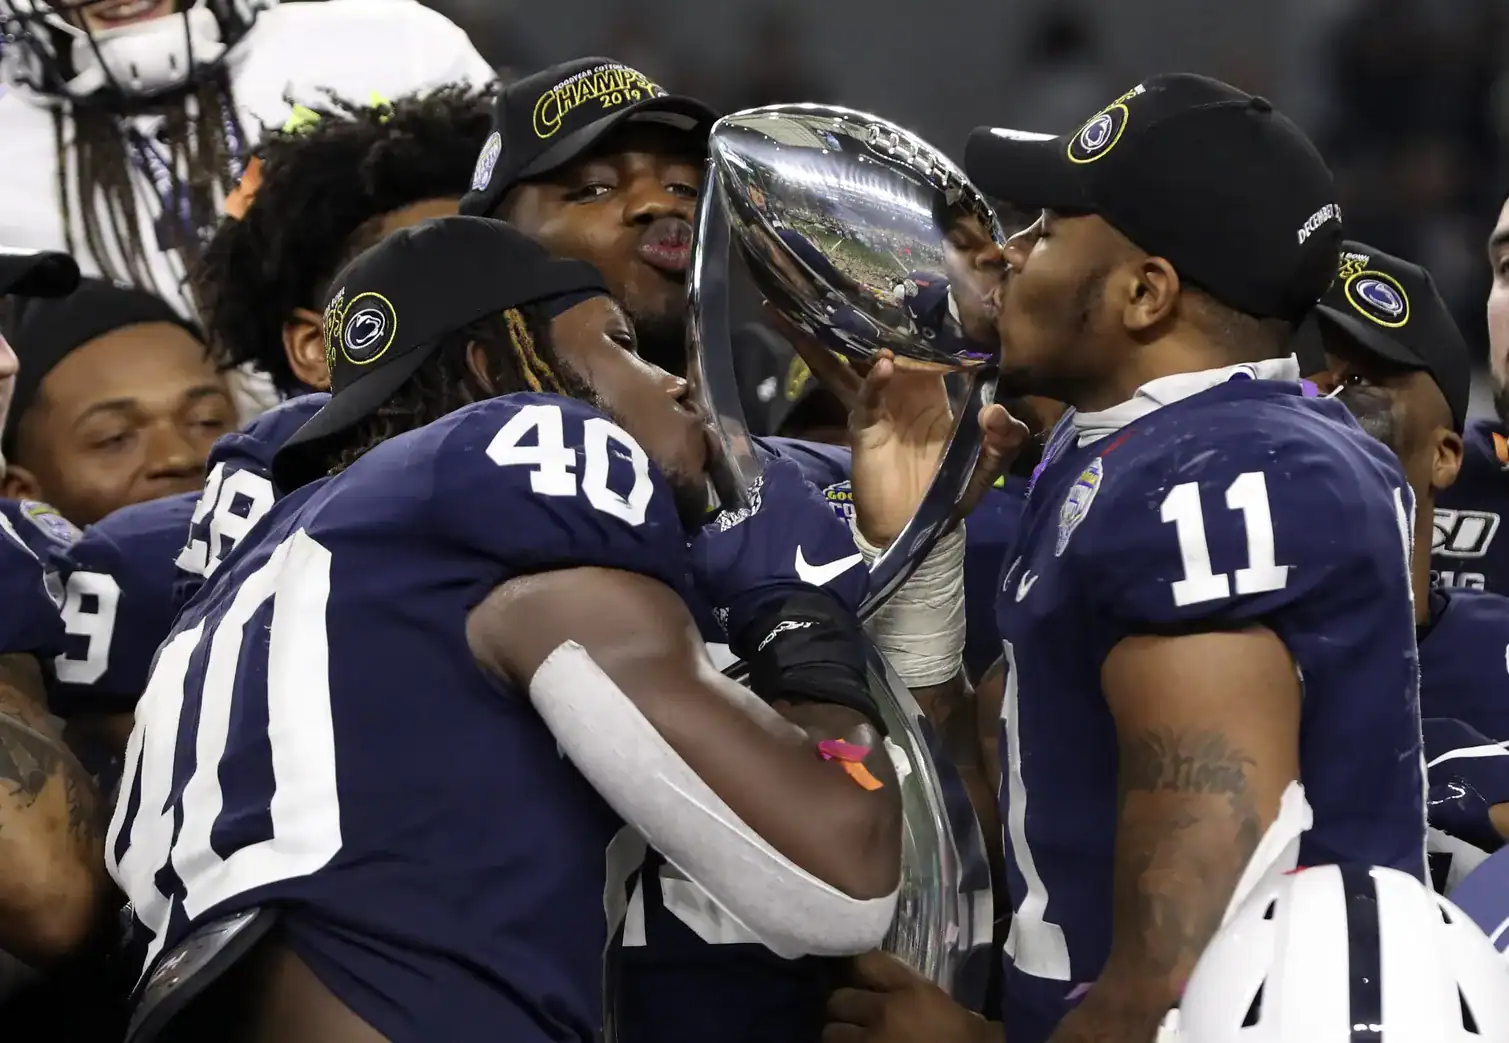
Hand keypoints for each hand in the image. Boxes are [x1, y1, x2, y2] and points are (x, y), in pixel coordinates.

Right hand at [690, 456, 869, 635]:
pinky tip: (811, 581)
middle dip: (790, 511)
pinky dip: (826, 562)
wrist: (792, 624)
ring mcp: (841, 534)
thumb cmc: (749, 580)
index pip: (780, 470)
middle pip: (804, 498)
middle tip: (772, 535)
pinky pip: (836, 554)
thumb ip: (712, 530)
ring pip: (822, 525)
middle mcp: (819, 504)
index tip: (757, 501)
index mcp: (786, 494)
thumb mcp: (712, 554)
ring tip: (792, 561)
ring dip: (809, 536)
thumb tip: (712, 527)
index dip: (768, 483)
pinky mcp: (855, 562)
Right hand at [765, 306, 1026, 546]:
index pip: (930, 344)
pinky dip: (874, 382)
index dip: (927, 317)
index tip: (926, 282)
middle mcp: (903, 389)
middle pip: (885, 342)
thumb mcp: (987, 465)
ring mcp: (880, 405)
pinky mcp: (865, 427)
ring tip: (807, 306)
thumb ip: (1003, 439)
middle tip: (861, 274)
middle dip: (871, 313)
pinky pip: (867, 399)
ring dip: (834, 337)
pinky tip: (882, 364)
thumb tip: (996, 413)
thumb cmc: (948, 490)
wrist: (914, 528)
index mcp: (934, 389)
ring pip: (855, 363)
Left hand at [824, 951, 998, 1042]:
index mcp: (914, 992)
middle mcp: (885, 1012)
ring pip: (831, 1033)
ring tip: (854, 1039)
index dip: (862, 970)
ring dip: (841, 1036)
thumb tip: (914, 987)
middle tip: (855, 1017)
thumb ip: (933, 996)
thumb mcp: (965, 1016)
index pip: (867, 962)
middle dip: (846, 1009)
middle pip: (839, 999)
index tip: (865, 979)